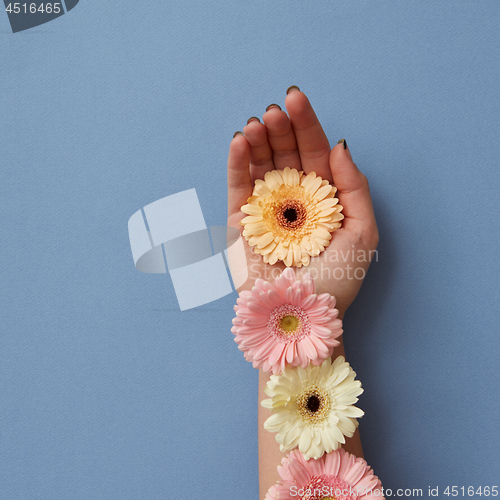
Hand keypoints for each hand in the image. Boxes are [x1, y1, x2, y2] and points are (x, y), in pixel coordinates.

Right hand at [227, 88, 377, 316]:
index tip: (295, 98)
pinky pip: (237, 186)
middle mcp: (293, 198)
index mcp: (322, 197)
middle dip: (280, 128)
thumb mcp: (362, 232)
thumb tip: (339, 146)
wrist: (302, 316)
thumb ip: (355, 187)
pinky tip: (239, 142)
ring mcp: (265, 208)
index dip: (306, 124)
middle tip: (274, 111)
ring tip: (257, 123)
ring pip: (259, 164)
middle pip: (284, 153)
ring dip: (257, 140)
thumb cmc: (337, 280)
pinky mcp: (240, 222)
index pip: (313, 151)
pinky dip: (236, 163)